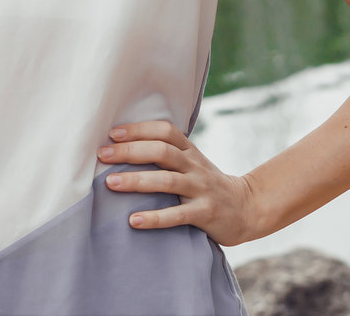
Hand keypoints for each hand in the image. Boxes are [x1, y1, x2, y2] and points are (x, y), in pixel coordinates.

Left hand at [96, 120, 264, 245]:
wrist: (247, 208)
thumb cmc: (207, 184)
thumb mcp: (191, 163)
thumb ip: (166, 154)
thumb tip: (122, 146)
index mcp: (189, 151)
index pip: (165, 131)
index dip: (139, 129)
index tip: (112, 133)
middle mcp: (195, 166)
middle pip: (162, 151)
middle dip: (130, 152)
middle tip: (102, 155)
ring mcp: (201, 189)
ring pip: (167, 181)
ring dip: (136, 181)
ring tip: (110, 183)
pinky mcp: (205, 213)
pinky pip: (178, 215)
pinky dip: (155, 217)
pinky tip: (133, 220)